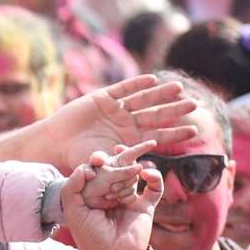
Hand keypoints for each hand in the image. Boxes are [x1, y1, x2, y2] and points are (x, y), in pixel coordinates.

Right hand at [43, 76, 198, 172]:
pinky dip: (136, 84)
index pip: (158, 135)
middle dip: (174, 109)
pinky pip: (124, 89)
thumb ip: (122, 163)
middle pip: (155, 114)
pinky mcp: (103, 97)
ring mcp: (116, 109)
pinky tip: (152, 80)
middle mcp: (126, 122)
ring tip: (178, 88)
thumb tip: (146, 169)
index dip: (175, 133)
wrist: (54, 143)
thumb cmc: (77, 157)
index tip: (193, 131)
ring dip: (161, 93)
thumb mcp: (104, 163)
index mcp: (129, 139)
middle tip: (194, 105)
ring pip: (143, 99)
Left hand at [65, 143, 163, 249]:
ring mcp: (129, 197)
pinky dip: (155, 178)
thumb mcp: (73, 211)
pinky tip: (148, 174)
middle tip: (115, 160)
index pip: (96, 168)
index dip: (98, 160)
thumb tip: (86, 168)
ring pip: (133, 174)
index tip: (98, 160)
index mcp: (92, 192)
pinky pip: (155, 187)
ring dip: (129, 174)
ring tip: (121, 187)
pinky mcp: (146, 205)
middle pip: (116, 166)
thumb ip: (72, 188)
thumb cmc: (89, 237)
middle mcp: (110, 192)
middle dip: (117, 161)